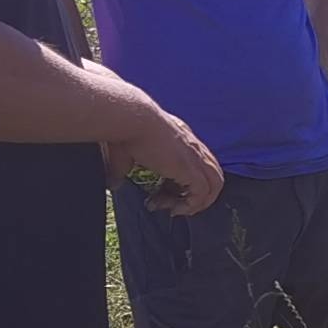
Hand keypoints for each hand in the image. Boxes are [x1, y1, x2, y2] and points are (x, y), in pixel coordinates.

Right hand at [100, 88, 223, 216]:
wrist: (130, 118)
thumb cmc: (124, 131)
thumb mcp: (125, 154)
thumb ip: (122, 170)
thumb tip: (113, 184)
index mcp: (181, 140)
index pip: (197, 164)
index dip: (184, 182)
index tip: (161, 192)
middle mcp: (193, 147)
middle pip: (213, 174)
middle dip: (198, 195)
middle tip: (174, 204)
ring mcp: (194, 157)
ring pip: (215, 185)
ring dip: (197, 203)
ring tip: (175, 210)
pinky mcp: (189, 168)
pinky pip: (202, 193)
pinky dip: (191, 206)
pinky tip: (172, 208)